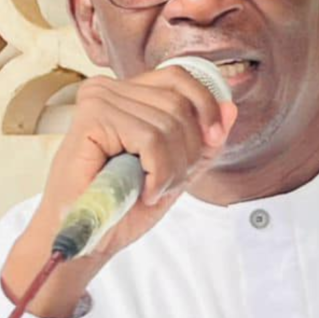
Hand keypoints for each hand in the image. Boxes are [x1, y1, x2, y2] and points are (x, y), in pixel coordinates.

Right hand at [0, 66, 237, 317]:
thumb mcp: (177, 167)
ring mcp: (99, 99)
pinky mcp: (92, 117)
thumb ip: (203, 139)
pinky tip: (144, 189)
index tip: (213, 140)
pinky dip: (159, 172)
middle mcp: (110, 87)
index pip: (180, 78)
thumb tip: (231, 108)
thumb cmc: (124, 204)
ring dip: (172, 168)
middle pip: (179, 104)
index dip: (205, 108)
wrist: (87, 238)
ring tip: (153, 189)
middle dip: (187, 152)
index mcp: (128, 91)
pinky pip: (150, 139)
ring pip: (168, 124)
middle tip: (169, 183)